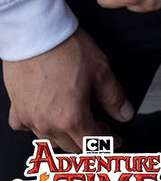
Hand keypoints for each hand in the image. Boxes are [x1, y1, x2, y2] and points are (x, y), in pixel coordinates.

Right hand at [4, 28, 133, 151]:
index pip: (93, 143)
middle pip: (71, 147)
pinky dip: (36, 126)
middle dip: (89, 141)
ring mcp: (29, 117)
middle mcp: (47, 123)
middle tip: (100, 128)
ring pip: (49, 140)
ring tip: (77, 122)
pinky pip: (25, 127)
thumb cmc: (65, 47)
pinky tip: (45, 115)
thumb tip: (124, 113)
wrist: (36, 33)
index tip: (115, 140)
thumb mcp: (100, 69)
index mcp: (71, 117)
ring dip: (66, 136)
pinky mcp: (16, 107)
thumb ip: (113, 96)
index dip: (108, 143)